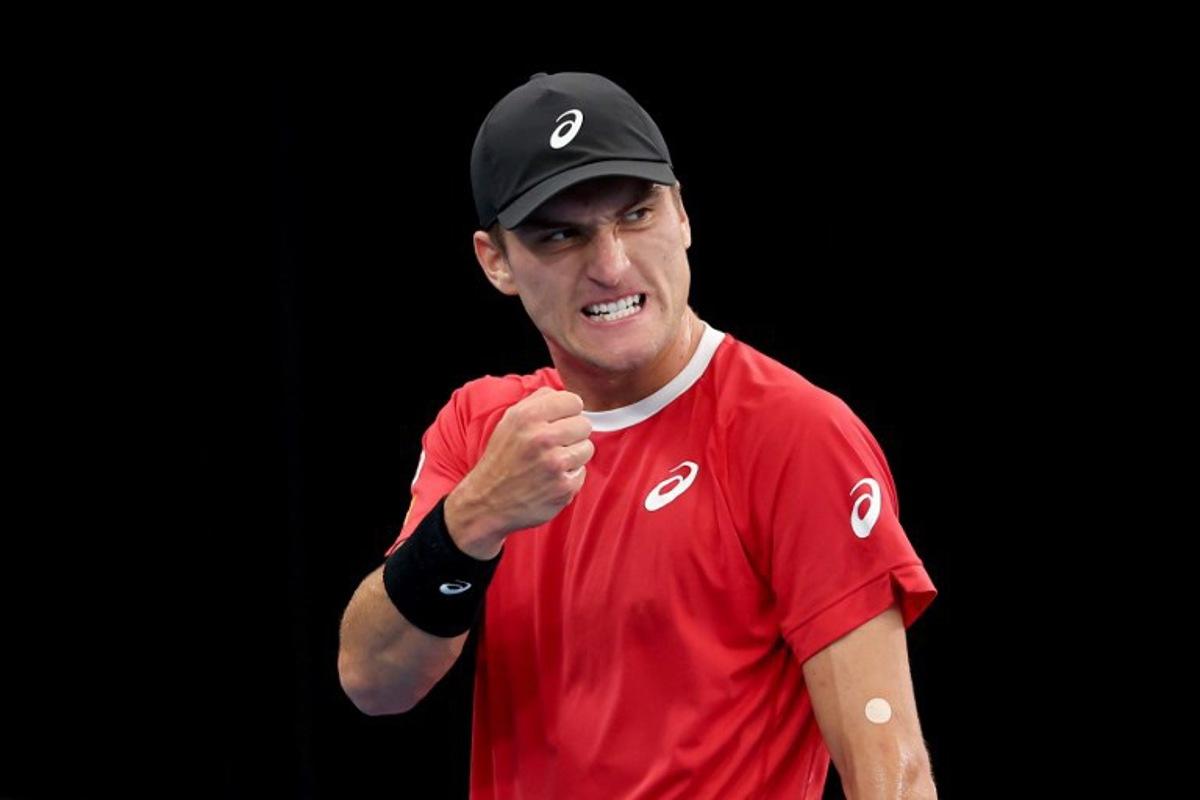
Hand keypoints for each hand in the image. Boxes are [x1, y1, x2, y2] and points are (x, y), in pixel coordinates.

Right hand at [451, 387, 593, 543]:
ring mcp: (554, 464)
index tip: (561, 421)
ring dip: (573, 455)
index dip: (569, 412)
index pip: (573, 401)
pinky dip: (570, 477)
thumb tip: (564, 394)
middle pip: (584, 424)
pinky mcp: (564, 487)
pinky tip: (551, 480)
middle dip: (573, 434)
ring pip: (587, 448)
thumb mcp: (510, 421)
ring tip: (552, 462)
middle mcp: (541, 438)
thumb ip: (538, 401)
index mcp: (527, 417)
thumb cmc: (502, 458)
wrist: (487, 501)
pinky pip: (582, 472)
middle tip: (556, 444)